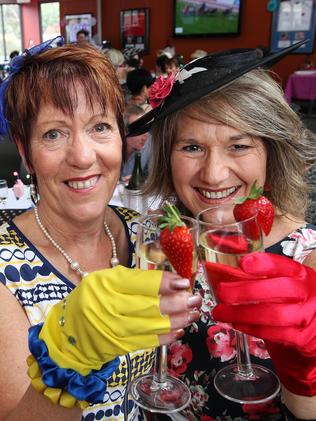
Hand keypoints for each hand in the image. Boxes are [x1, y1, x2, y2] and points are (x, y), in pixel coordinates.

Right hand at [28, 266, 200, 406]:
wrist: (69, 333)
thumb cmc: (91, 299)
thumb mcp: (106, 280)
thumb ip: (135, 280)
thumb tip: (170, 283)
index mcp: (105, 284)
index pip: (141, 282)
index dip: (165, 282)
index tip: (183, 281)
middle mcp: (109, 307)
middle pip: (151, 305)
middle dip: (178, 302)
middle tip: (195, 298)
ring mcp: (115, 329)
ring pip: (154, 325)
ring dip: (178, 319)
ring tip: (193, 312)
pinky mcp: (120, 346)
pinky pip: (149, 341)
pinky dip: (167, 336)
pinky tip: (180, 329)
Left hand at [211, 252, 315, 395]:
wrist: (315, 333)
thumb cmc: (293, 303)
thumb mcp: (288, 284)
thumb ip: (266, 277)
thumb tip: (228, 271)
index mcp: (301, 275)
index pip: (283, 265)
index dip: (263, 263)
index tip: (243, 262)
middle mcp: (307, 293)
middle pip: (276, 290)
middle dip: (245, 291)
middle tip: (222, 292)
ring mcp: (306, 316)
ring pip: (272, 314)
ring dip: (241, 313)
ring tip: (220, 312)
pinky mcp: (300, 338)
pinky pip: (271, 333)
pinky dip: (250, 328)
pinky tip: (236, 324)